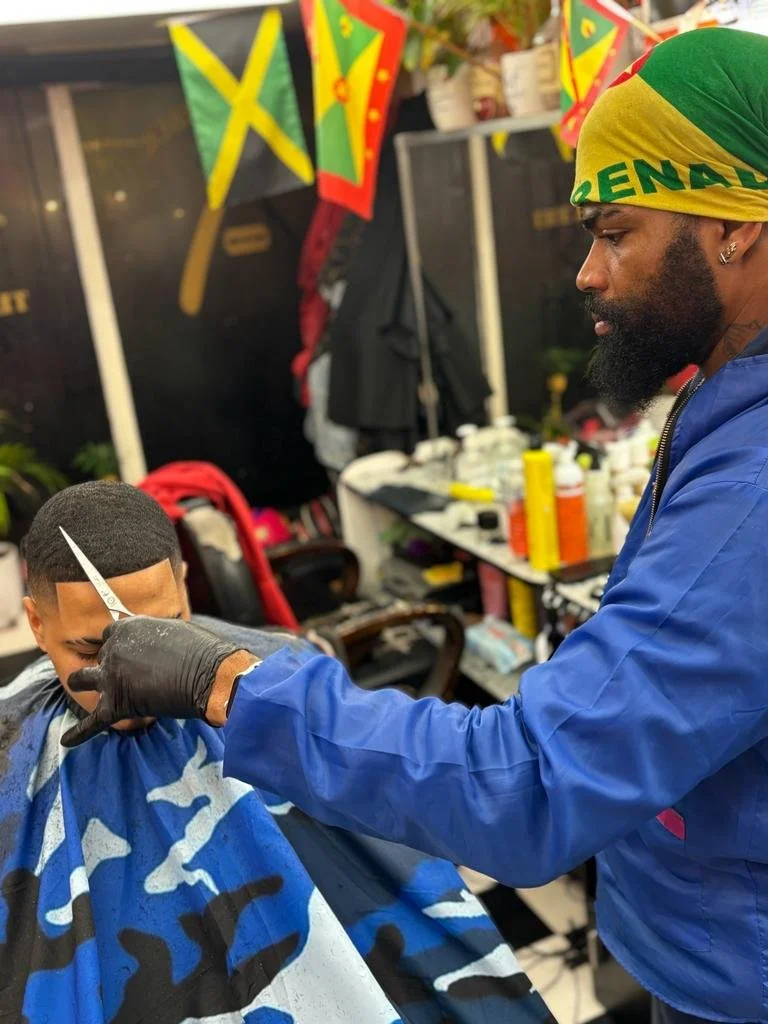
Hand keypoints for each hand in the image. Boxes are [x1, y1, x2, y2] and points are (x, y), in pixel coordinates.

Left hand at [60, 617, 255, 747]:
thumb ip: (155, 637)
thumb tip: (153, 646)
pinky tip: (67, 740)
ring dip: (80, 684)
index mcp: (129, 628)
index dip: (118, 645)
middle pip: (100, 656)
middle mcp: (114, 649)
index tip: (125, 652)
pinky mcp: (117, 705)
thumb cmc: (202, 652)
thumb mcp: (176, 631)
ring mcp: (112, 677)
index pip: (111, 634)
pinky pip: (92, 722)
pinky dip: (78, 733)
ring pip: (82, 680)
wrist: (211, 676)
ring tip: (78, 687)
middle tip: (121, 674)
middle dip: (108, 664)